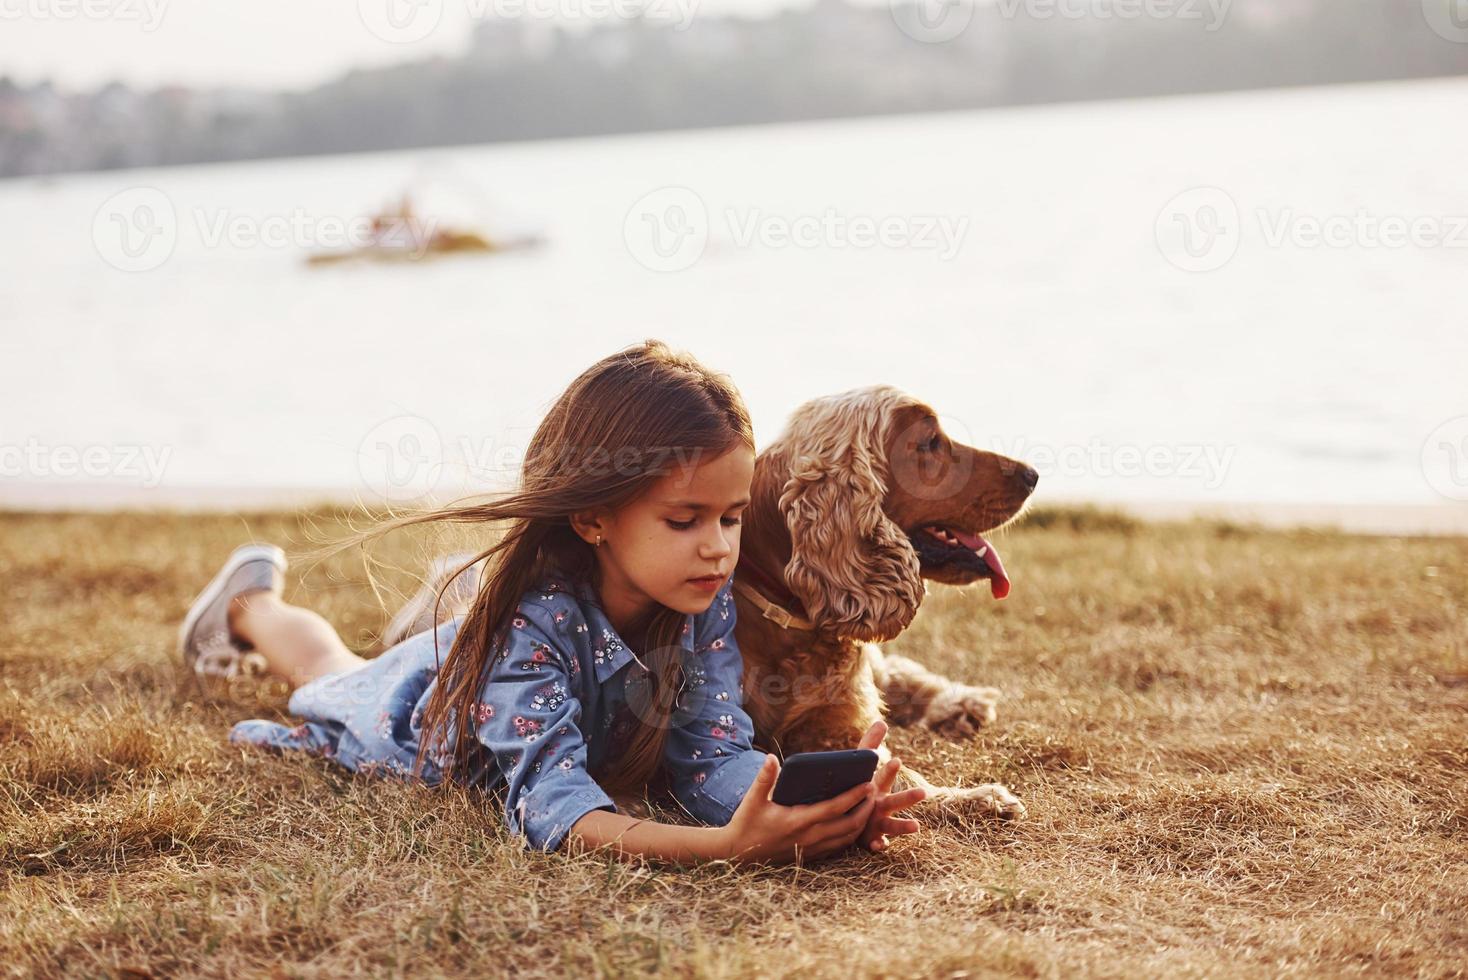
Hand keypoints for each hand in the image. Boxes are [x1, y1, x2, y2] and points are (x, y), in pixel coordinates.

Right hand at [717, 754, 875, 864]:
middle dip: (865, 808)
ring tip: (868, 804)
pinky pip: (839, 846)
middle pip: (848, 825)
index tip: (868, 784)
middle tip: (873, 791)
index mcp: (797, 821)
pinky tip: (854, 823)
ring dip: (861, 822)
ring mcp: (812, 849)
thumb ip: (764, 778)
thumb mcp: (752, 800)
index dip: (853, 796)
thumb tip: (772, 758)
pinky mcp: (811, 856)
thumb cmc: (746, 824)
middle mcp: (809, 837)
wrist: (738, 855)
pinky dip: (851, 834)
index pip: (834, 808)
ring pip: (847, 838)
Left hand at [856, 719, 925, 852]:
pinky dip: (880, 845)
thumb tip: (882, 721)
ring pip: (894, 825)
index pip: (884, 776)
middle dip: (909, 796)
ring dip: (904, 826)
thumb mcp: (861, 768)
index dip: (889, 769)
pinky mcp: (872, 839)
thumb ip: (869, 746)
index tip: (895, 760)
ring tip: (917, 826)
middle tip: (923, 792)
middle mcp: (882, 805)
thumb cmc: (860, 789)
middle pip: (897, 800)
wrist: (851, 818)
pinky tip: (880, 846)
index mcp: (878, 788)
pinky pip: (878, 844)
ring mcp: (879, 823)